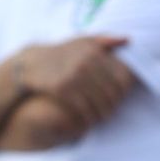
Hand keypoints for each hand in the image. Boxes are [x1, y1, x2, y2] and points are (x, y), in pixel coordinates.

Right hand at [16, 36, 130, 128]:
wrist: (31, 64)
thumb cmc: (61, 53)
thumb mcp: (81, 41)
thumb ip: (104, 40)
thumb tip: (128, 39)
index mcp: (94, 51)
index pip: (121, 76)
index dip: (125, 90)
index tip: (123, 97)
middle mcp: (85, 62)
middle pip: (112, 91)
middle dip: (115, 104)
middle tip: (114, 111)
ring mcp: (73, 76)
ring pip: (98, 102)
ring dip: (104, 113)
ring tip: (104, 117)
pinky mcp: (62, 89)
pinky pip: (83, 108)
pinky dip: (89, 117)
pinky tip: (90, 121)